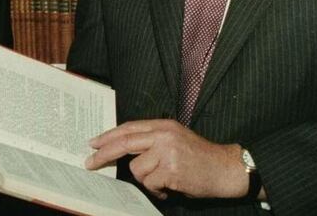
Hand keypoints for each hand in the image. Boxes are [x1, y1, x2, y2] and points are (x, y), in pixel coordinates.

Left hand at [86, 119, 248, 199]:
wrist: (226, 168)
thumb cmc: (201, 157)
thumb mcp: (176, 139)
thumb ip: (153, 141)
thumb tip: (126, 152)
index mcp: (164, 125)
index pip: (129, 128)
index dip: (109, 135)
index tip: (94, 143)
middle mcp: (164, 135)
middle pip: (125, 142)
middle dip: (104, 154)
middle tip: (90, 163)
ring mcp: (168, 152)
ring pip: (137, 169)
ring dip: (148, 180)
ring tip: (165, 180)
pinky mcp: (171, 169)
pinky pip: (151, 184)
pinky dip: (159, 190)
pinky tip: (172, 186)